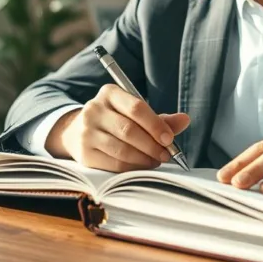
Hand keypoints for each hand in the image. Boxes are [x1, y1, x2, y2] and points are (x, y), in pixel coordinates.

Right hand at [45, 84, 189, 171]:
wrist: (77, 132)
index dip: (155, 125)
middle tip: (166, 155)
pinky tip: (141, 167)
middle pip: (129, 130)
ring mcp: (86, 132)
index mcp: (109, 93)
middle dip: (152, 145)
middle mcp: (94, 110)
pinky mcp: (84, 153)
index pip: (136, 108)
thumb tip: (185, 120)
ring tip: (156, 161)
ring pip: (122, 149)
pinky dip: (132, 168)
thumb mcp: (134, 114)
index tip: (169, 139)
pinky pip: (113, 164)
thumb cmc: (115, 121)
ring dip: (144, 159)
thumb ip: (160, 119)